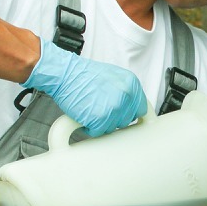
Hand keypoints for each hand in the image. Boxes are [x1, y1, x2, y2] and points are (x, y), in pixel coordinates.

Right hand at [23, 39, 147, 136]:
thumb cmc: (85, 74)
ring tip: (91, 110)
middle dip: (114, 118)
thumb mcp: (114, 75)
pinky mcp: (100, 119)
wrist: (66, 74)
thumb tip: (132, 105)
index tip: (122, 115)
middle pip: (126, 120)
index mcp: (132, 84)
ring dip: (102, 123)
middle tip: (100, 109)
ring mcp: (114, 108)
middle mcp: (126, 96)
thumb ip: (126, 90)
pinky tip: (85, 117)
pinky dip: (90, 128)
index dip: (129, 113)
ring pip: (113, 127)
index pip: (140, 109)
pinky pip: (98, 132)